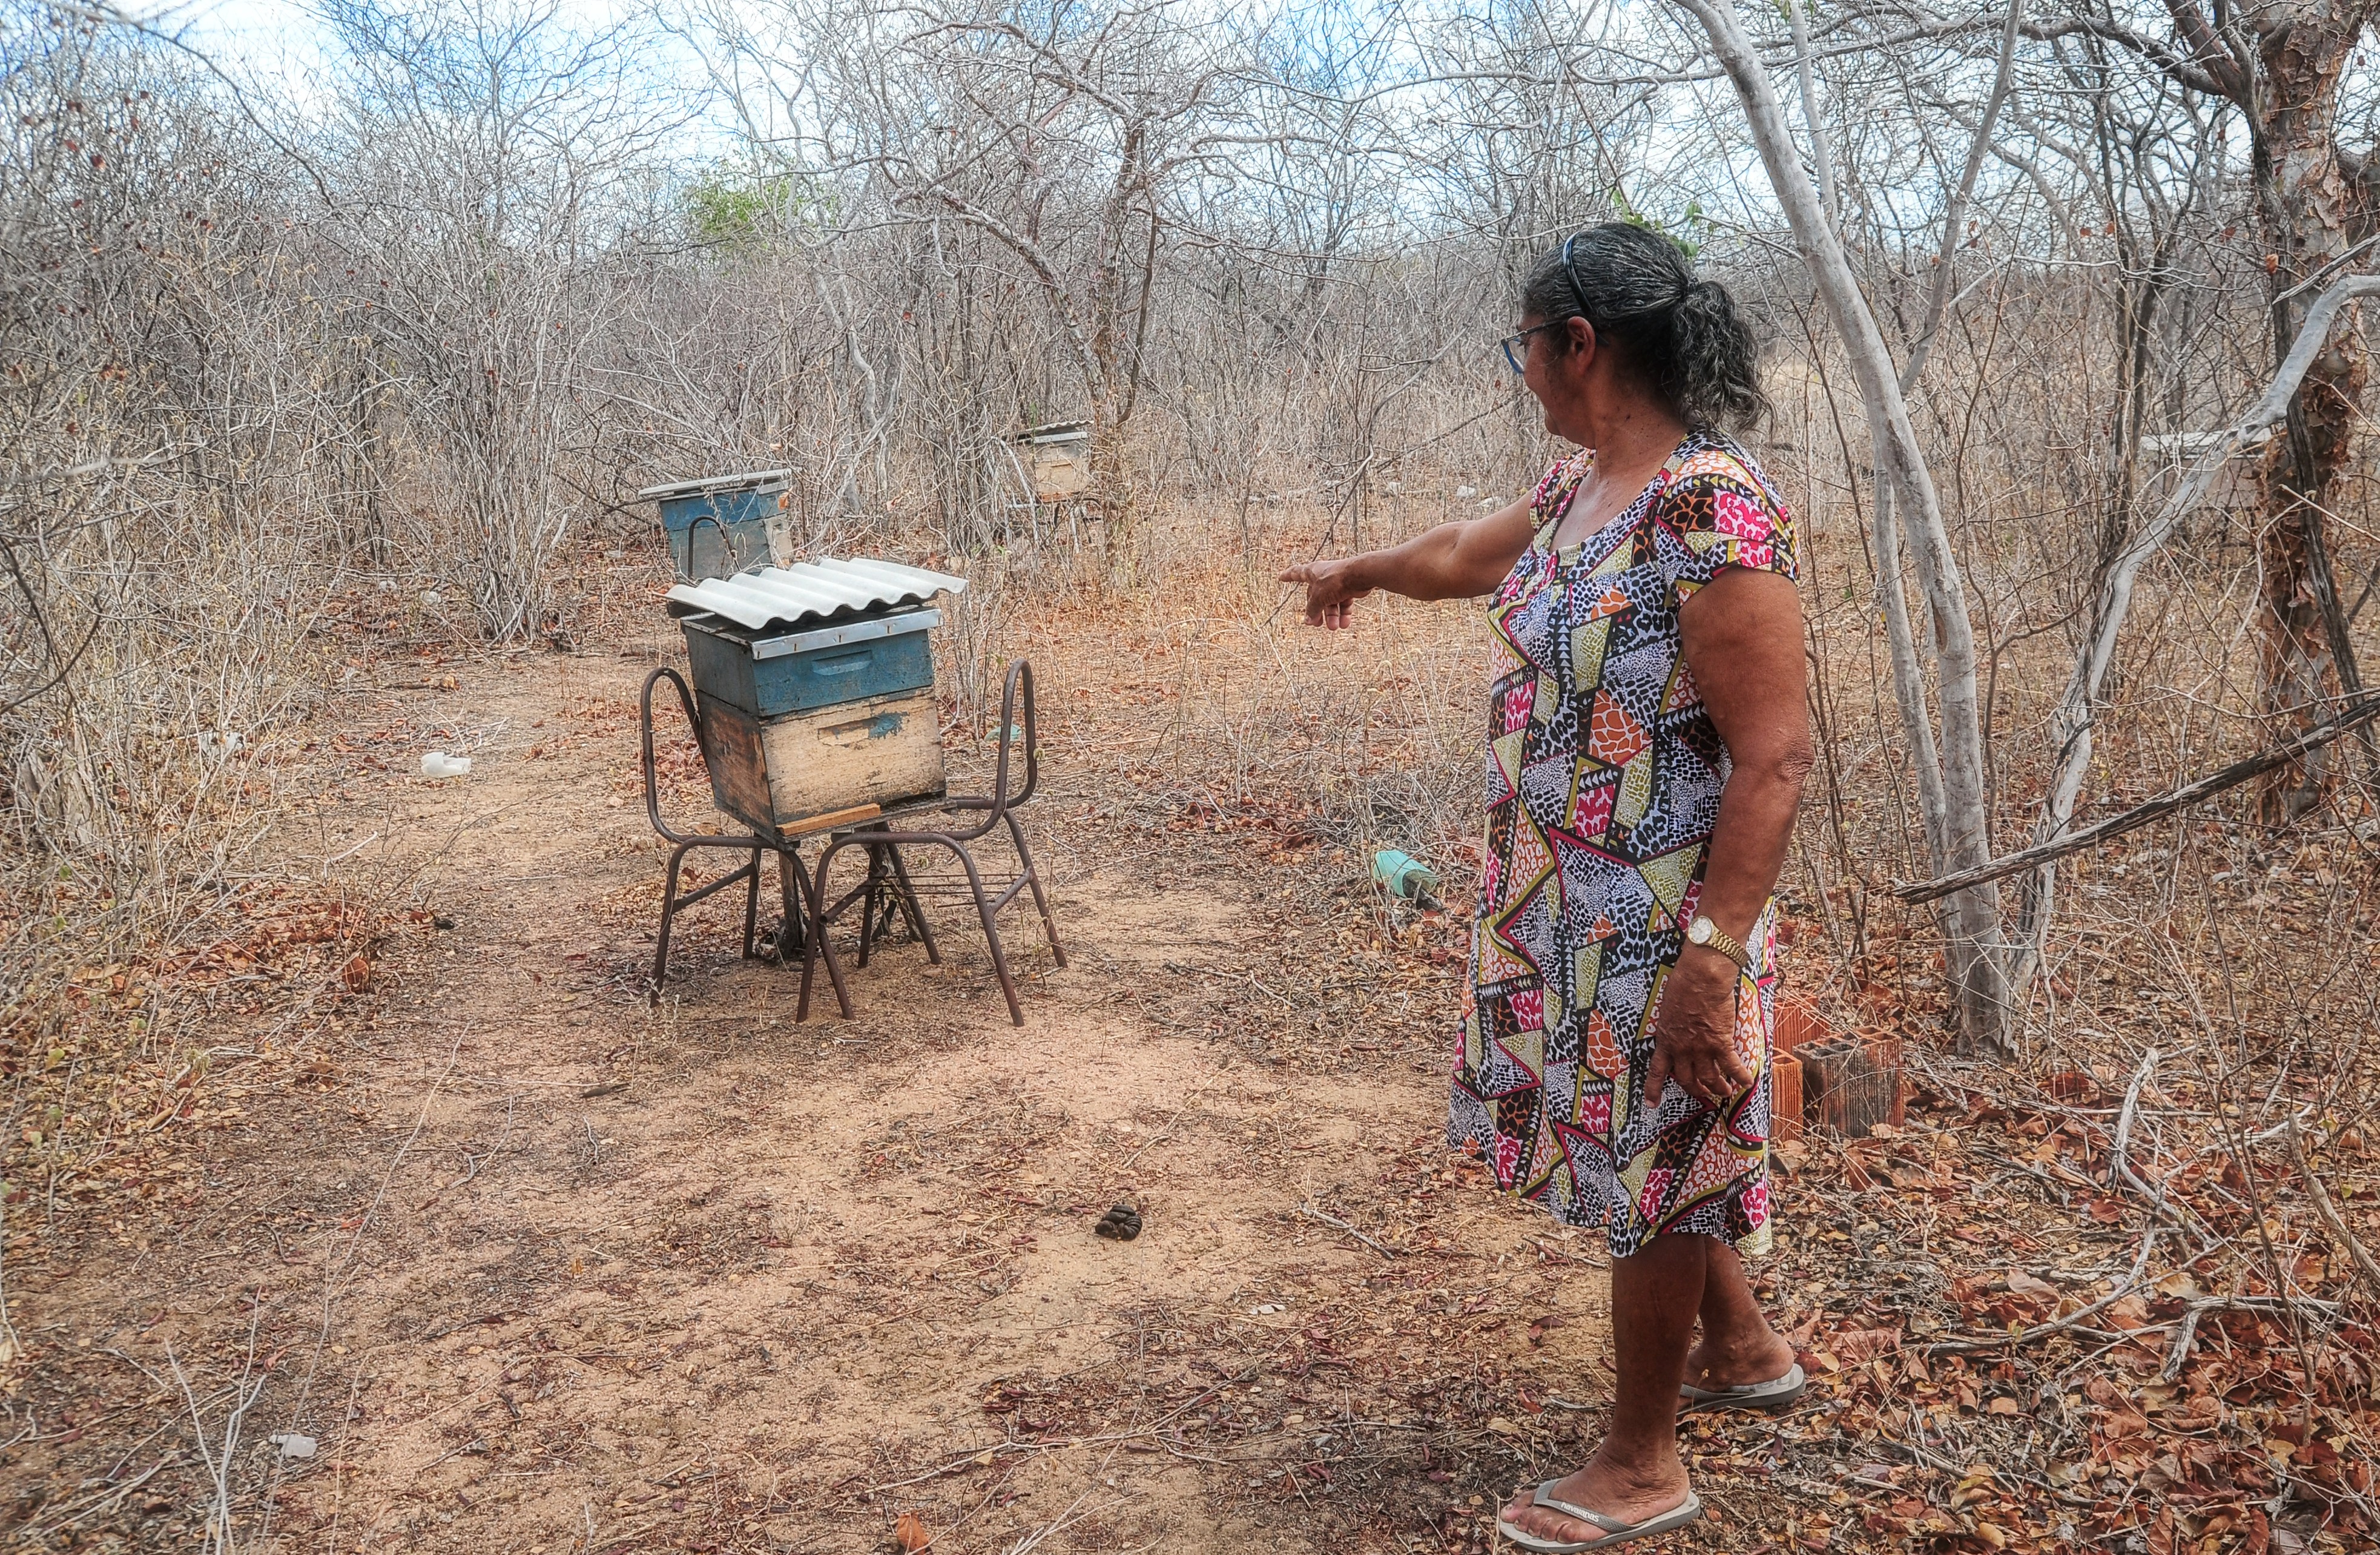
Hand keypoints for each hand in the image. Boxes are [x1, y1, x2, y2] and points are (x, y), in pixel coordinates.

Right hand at [1279, 558, 1372, 628]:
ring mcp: (1336, 583)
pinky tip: (1344, 624)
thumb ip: (1312, 609)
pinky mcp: (1348, 588)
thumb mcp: (1318, 597)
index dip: (1288, 576)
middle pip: (1315, 596)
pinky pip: (1344, 604)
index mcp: (1312, 572)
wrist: (1359, 575)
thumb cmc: (1336, 579)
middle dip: (1317, 611)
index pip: (1296, 573)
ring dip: (1332, 616)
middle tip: (1316, 624)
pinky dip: (1343, 614)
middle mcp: (1323, 576)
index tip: (1281, 577)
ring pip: (1331, 602)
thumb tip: (1308, 621)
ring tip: (1333, 627)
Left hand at [1645, 948, 1753, 1109]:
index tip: (1652, 1104)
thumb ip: (1672, 1027)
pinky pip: (1732, 1066)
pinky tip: (1747, 1082)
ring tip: (1726, 1091)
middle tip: (1703, 1092)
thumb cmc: (1683, 986)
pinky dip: (1740, 1076)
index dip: (1654, 1089)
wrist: (1701, 978)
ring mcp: (1702, 1048)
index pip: (1657, 1070)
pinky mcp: (1721, 1042)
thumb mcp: (1668, 1010)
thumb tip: (1677, 1031)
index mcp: (1666, 1040)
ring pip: (1710, 1077)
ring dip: (1718, 1087)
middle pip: (1687, 1079)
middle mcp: (1682, 1049)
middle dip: (1696, 1089)